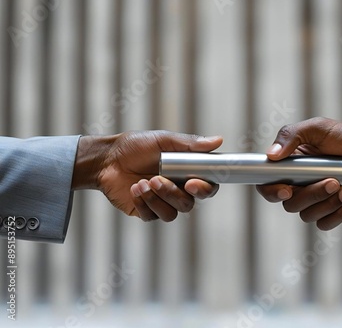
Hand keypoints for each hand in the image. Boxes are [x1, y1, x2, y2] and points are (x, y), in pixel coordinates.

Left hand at [72, 131, 222, 221]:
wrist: (106, 159)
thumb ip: (190, 144)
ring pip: (172, 213)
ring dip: (156, 198)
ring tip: (141, 183)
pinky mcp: (146, 211)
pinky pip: (152, 216)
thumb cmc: (135, 146)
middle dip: (173, 193)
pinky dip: (143, 202)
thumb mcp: (164, 140)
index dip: (205, 189)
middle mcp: (177, 190)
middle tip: (157, 179)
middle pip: (189, 203)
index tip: (193, 183)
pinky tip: (134, 189)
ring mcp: (162, 202)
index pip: (207, 187)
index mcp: (187, 173)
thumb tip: (218, 140)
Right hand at [257, 117, 341, 229]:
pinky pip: (323, 224)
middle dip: (311, 195)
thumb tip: (271, 155)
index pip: (267, 183)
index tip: (286, 189)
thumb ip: (291, 135)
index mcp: (291, 165)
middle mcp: (299, 184)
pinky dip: (336, 213)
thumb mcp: (319, 128)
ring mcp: (315, 198)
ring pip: (306, 215)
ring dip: (327, 202)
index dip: (270, 190)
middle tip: (332, 182)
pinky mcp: (330, 210)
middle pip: (289, 203)